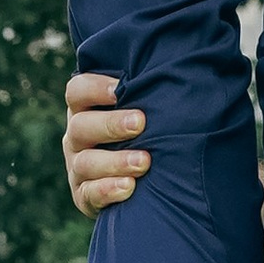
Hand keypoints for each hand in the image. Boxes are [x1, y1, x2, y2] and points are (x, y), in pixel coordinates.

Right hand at [63, 70, 146, 214]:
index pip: (77, 91)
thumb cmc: (152, 132)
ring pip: (86, 162)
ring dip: (115, 161)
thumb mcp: (148, 111)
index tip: (120, 89)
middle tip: (141, 122)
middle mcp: (77, 135)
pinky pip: (89, 194)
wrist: (148, 180)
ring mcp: (77, 166)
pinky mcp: (83, 196)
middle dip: (111, 124)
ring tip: (144, 162)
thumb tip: (186, 66)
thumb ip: (153, 93)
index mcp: (87, 109)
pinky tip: (129, 187)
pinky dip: (107, 190)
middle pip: (81, 125)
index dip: (94, 88)